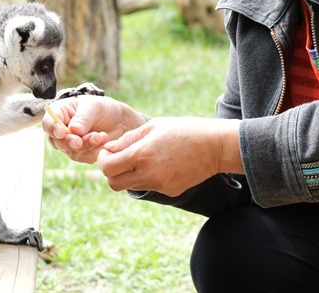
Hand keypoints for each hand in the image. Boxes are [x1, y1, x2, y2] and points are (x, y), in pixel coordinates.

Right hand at [43, 95, 145, 163]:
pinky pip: (83, 156)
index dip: (53, 129)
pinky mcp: (81, 154)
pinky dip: (93, 150)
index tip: (62, 133)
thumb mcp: (94, 106)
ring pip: (71, 150)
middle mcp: (61, 129)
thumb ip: (83, 117)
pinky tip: (104, 141)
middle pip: (57, 141)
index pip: (49, 122)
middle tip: (79, 142)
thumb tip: (73, 130)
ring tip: (101, 136)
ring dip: (86, 145)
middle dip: (69, 142)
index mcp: (60, 113)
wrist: (120, 121)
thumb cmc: (103, 108)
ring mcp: (70, 143)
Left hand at [96, 117, 241, 196]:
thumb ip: (128, 139)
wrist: (215, 146)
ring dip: (129, 174)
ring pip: (131, 186)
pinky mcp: (170, 192)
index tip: (109, 151)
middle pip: (114, 183)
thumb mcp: (153, 126)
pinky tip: (161, 164)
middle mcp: (149, 174)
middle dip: (111, 171)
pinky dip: (147, 177)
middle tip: (119, 158)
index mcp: (142, 154)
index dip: (103, 159)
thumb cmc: (184, 130)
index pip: (107, 167)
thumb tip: (109, 149)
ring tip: (142, 158)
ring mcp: (160, 185)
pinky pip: (149, 187)